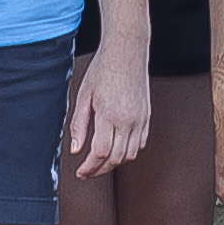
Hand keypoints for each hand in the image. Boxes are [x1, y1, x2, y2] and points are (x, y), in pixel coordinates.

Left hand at [64, 36, 153, 179]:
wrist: (127, 52)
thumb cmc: (103, 70)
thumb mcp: (84, 96)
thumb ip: (79, 125)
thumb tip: (76, 150)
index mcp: (110, 115)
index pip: (100, 152)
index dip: (89, 167)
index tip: (80, 172)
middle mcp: (129, 120)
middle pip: (116, 159)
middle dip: (100, 170)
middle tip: (87, 173)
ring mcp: (141, 119)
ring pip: (130, 155)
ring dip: (114, 163)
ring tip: (100, 163)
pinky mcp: (147, 117)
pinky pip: (140, 144)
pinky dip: (128, 153)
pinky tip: (116, 150)